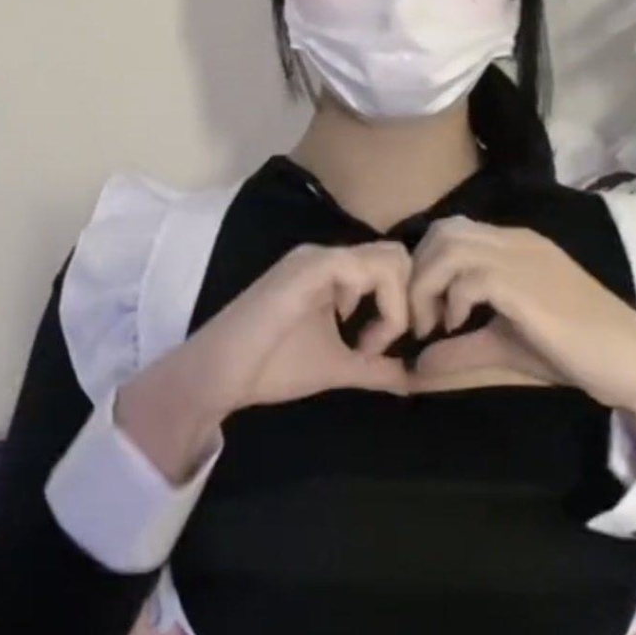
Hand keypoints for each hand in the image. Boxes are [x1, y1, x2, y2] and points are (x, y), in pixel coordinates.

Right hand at [115, 242, 412, 482]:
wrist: (221, 375)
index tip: (382, 350)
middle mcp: (328, 256)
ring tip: (369, 348)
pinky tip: (361, 343)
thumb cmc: (271, 368)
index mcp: (333, 272)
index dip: (404, 306)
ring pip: (392, 259)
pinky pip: (367, 271)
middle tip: (386, 345)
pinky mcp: (309, 269)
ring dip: (396, 307)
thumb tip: (414, 378)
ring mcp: (318, 259)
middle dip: (408, 302)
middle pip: (399, 256)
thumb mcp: (338, 366)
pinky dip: (383, 309)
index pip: (394, 266)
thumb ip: (376, 368)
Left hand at [406, 216, 635, 425]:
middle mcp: (517, 240)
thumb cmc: (575, 353)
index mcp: (516, 246)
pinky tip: (458, 328)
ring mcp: (522, 257)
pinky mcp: (525, 284)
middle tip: (422, 320)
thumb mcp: (504, 349)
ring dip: (427, 286)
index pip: (451, 232)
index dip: (425, 268)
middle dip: (418, 273)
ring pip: (448, 245)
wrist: (628, 360)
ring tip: (434, 326)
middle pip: (442, 231)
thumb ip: (460, 351)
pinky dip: (450, 301)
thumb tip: (415, 366)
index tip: (424, 315)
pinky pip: (467, 275)